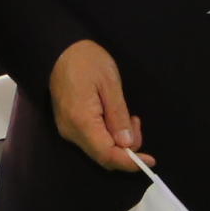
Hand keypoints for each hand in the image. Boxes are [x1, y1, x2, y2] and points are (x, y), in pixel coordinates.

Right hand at [48, 39, 149, 170]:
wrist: (58, 49)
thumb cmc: (86, 60)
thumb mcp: (109, 83)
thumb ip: (118, 115)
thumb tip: (128, 144)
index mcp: (81, 121)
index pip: (107, 154)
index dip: (129, 162)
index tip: (150, 160)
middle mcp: (71, 131)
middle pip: (102, 156)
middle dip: (127, 150)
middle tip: (138, 123)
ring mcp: (68, 129)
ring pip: (98, 150)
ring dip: (119, 142)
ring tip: (130, 118)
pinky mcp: (68, 125)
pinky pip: (92, 141)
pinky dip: (108, 137)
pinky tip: (116, 119)